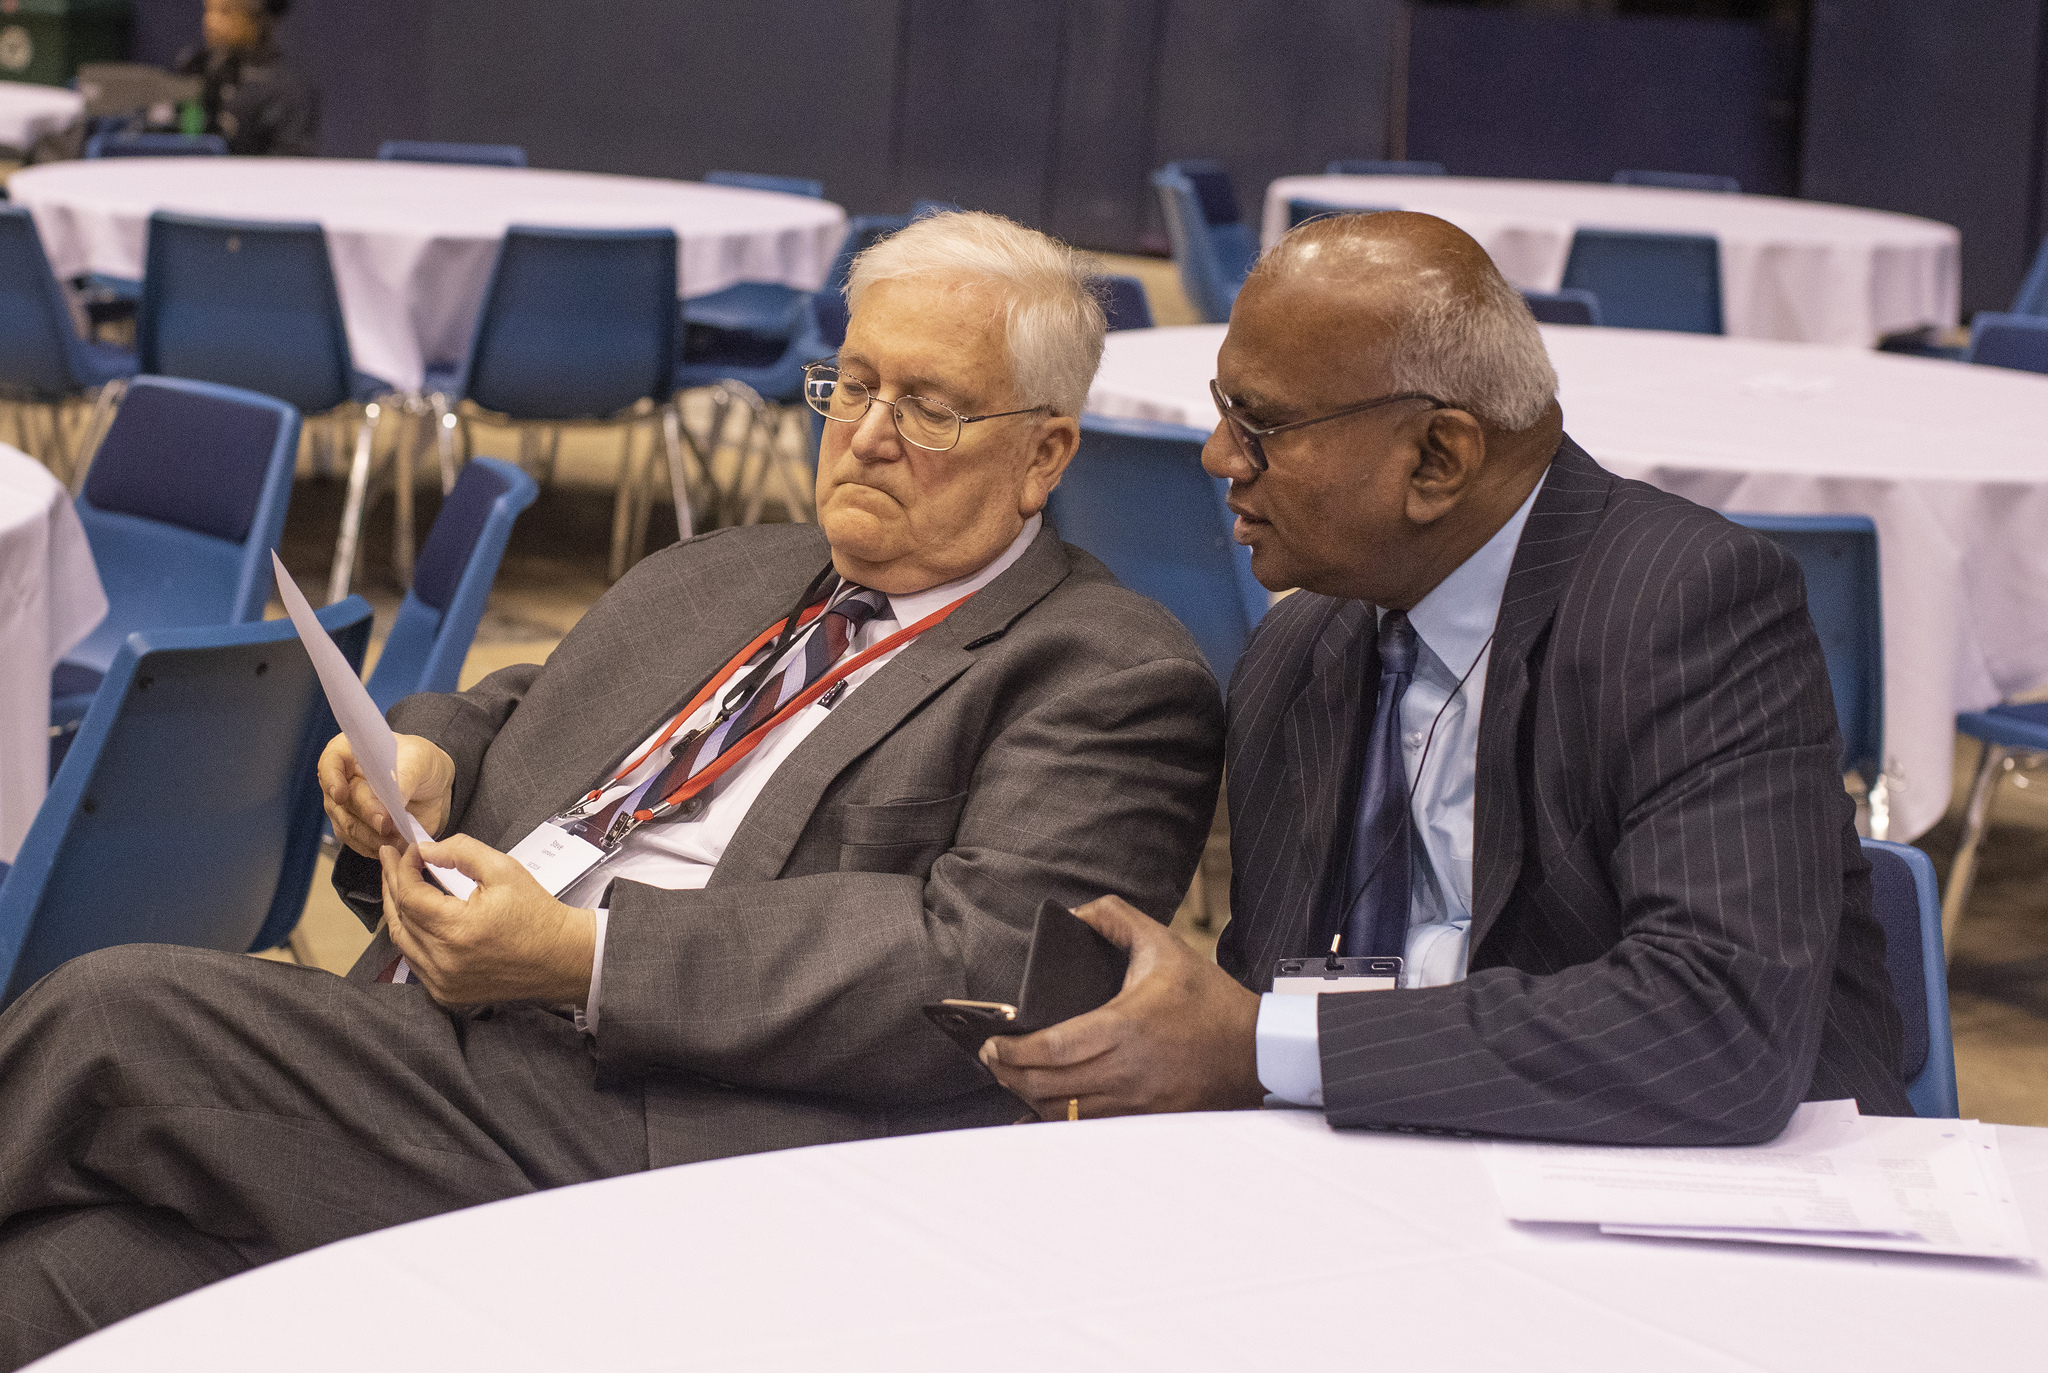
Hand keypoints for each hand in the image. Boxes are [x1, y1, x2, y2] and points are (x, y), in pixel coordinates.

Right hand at [319, 733, 454, 857]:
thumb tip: (394, 802)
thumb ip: (404, 778)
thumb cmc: (420, 763)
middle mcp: (341, 781)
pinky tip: (395, 846)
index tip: (341, 794)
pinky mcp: (358, 830)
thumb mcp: (419, 760)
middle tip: (386, 823)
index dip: (332, 779)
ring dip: (372, 836)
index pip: (330, 763)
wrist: (433, 787)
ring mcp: (346, 808)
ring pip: (348, 827)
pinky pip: (359, 844)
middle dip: (366, 813)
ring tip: (398, 838)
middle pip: (342, 801)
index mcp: (349, 752)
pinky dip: (376, 847)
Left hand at [379, 836, 597, 1008]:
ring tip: (397, 884)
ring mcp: (443, 983)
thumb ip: (462, 851)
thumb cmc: (536, 912)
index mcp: (457, 930)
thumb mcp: (504, 870)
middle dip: (392, 883)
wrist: (562, 957)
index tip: (410, 849)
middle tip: (390, 858)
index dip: (404, 868)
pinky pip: (415, 962)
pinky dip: (411, 937)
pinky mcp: (448, 994)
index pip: (411, 895)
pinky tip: (414, 918)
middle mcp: (443, 961)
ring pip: (402, 942)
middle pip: (400, 918)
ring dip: (397, 911)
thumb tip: (426, 850)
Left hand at [979, 895, 1265, 1119]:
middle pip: (1049, 1085)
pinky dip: (1059, 1118)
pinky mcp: (1146, 1120)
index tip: (993, 1044)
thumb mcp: (1164, 943)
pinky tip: (1040, 1108)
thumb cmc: (1208, 998)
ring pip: (1065, 1112)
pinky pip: (1089, 1127)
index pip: (1054, 1048)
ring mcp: (1137, 1101)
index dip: (1014, 1051)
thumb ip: (1116, 918)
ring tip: (1012, 1077)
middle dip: (1009, 1075)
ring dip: (1030, 1097)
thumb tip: (1076, 914)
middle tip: (992, 1060)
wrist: (1256, 1048)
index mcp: (1127, 1025)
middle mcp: (1129, 1069)